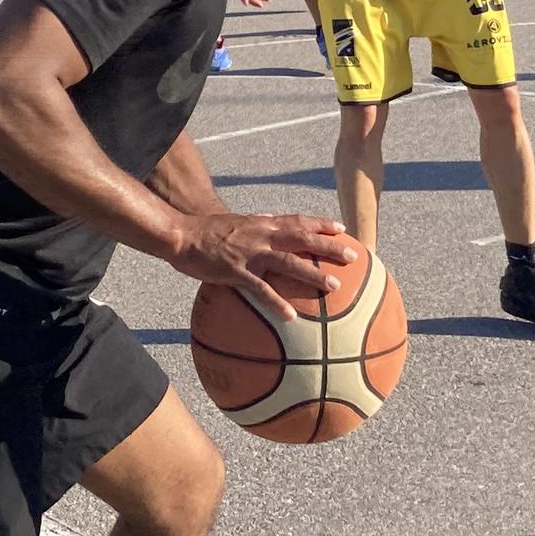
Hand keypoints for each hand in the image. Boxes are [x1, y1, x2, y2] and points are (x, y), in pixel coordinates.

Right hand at [170, 212, 356, 320]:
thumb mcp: (236, 221)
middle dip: (329, 246)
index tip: (343, 229)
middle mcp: (262, 235)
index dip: (321, 223)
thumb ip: (256, 222)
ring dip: (312, 273)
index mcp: (263, 224)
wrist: (181, 235)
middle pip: (302, 238)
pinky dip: (276, 302)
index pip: (298, 220)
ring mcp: (250, 253)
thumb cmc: (207, 231)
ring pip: (288, 262)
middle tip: (353, 256)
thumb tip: (271, 218)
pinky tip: (291, 316)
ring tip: (334, 285)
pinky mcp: (236, 271)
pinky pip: (260, 289)